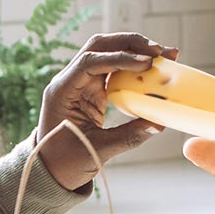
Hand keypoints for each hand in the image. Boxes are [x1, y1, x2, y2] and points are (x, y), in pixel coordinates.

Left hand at [37, 33, 179, 189]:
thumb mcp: (97, 151)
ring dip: (134, 49)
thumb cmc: (65, 162)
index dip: (120, 59)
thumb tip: (158, 124)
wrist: (51, 170)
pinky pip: (113, 68)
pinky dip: (133, 65)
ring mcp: (80, 82)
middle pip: (99, 46)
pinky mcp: (91, 88)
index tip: (146, 63)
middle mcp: (69, 80)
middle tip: (159, 51)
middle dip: (129, 43)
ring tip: (163, 55)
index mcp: (61, 91)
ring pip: (107, 52)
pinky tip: (153, 67)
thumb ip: (128, 137)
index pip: (90, 62)